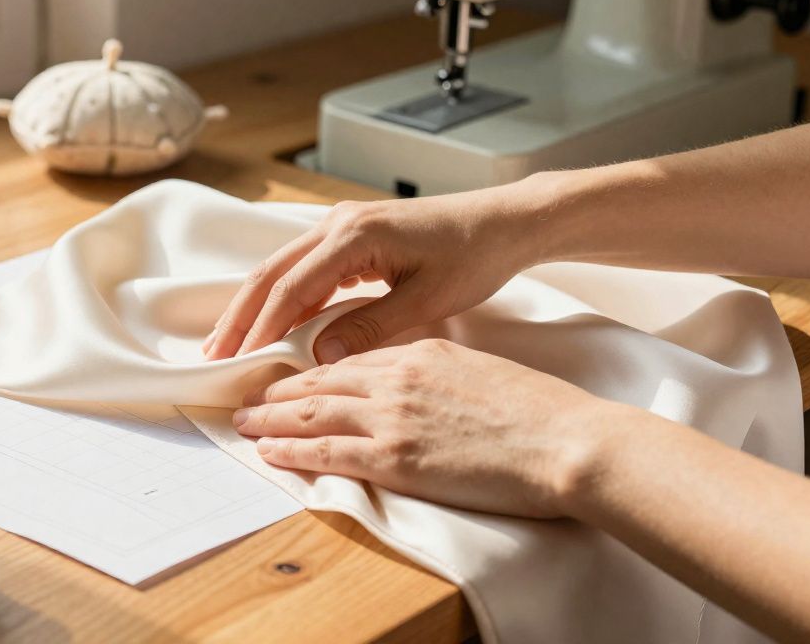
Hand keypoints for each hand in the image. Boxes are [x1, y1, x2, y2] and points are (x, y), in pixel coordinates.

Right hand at [203, 188, 542, 363]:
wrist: (502, 222)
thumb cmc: (473, 256)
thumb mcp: (426, 300)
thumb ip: (371, 327)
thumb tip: (321, 357)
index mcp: (355, 235)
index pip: (292, 286)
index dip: (262, 326)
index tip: (240, 362)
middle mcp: (338, 224)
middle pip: (271, 272)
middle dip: (240, 315)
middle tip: (213, 355)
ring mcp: (341, 226)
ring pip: (281, 269)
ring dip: (253, 306)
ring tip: (228, 343)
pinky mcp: (349, 238)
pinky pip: (304, 269)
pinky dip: (281, 299)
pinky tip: (269, 325)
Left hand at [232, 339, 615, 518]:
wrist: (565, 440)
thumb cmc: (536, 412)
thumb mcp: (477, 370)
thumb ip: (433, 372)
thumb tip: (413, 385)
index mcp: (419, 353)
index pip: (350, 359)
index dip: (313, 369)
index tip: (290, 377)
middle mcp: (396, 378)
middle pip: (319, 380)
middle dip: (278, 389)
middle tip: (247, 394)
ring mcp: (391, 416)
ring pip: (311, 412)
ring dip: (270, 417)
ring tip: (243, 421)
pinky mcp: (394, 456)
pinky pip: (325, 450)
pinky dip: (289, 449)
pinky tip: (267, 449)